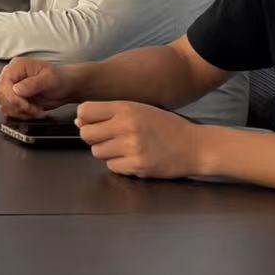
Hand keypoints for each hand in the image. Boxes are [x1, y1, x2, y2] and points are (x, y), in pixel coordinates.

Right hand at [0, 58, 75, 119]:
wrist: (65, 87)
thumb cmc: (59, 78)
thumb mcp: (49, 78)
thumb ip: (33, 83)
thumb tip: (17, 89)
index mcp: (16, 67)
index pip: (3, 83)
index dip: (12, 97)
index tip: (26, 105)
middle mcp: (10, 76)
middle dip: (16, 106)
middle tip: (32, 109)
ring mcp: (10, 88)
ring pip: (2, 104)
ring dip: (19, 112)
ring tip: (35, 110)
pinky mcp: (14, 99)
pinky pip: (9, 111)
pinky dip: (21, 115)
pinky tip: (32, 112)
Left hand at [76, 102, 204, 178]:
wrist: (196, 146)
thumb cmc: (166, 127)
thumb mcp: (140, 109)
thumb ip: (110, 112)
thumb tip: (79, 120)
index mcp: (125, 108)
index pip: (85, 111)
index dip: (85, 118)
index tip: (92, 123)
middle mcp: (126, 126)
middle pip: (86, 134)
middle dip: (94, 137)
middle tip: (109, 138)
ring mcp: (132, 147)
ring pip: (97, 152)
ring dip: (107, 152)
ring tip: (126, 148)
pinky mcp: (137, 166)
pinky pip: (112, 166)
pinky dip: (120, 164)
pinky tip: (134, 158)